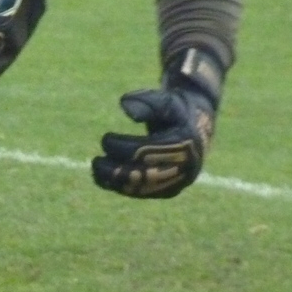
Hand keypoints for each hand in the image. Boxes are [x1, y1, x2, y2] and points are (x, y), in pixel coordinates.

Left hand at [91, 47, 223, 198]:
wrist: (196, 128)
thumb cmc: (175, 110)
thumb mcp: (166, 99)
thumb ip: (147, 101)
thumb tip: (125, 106)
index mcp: (184, 143)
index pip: (147, 150)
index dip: (122, 147)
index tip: (106, 138)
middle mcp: (185, 166)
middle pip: (144, 174)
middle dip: (116, 170)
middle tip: (95, 161)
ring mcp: (178, 181)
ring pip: (143, 188)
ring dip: (115, 182)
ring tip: (96, 170)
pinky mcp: (170, 190)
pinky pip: (144, 192)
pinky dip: (122, 187)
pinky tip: (103, 179)